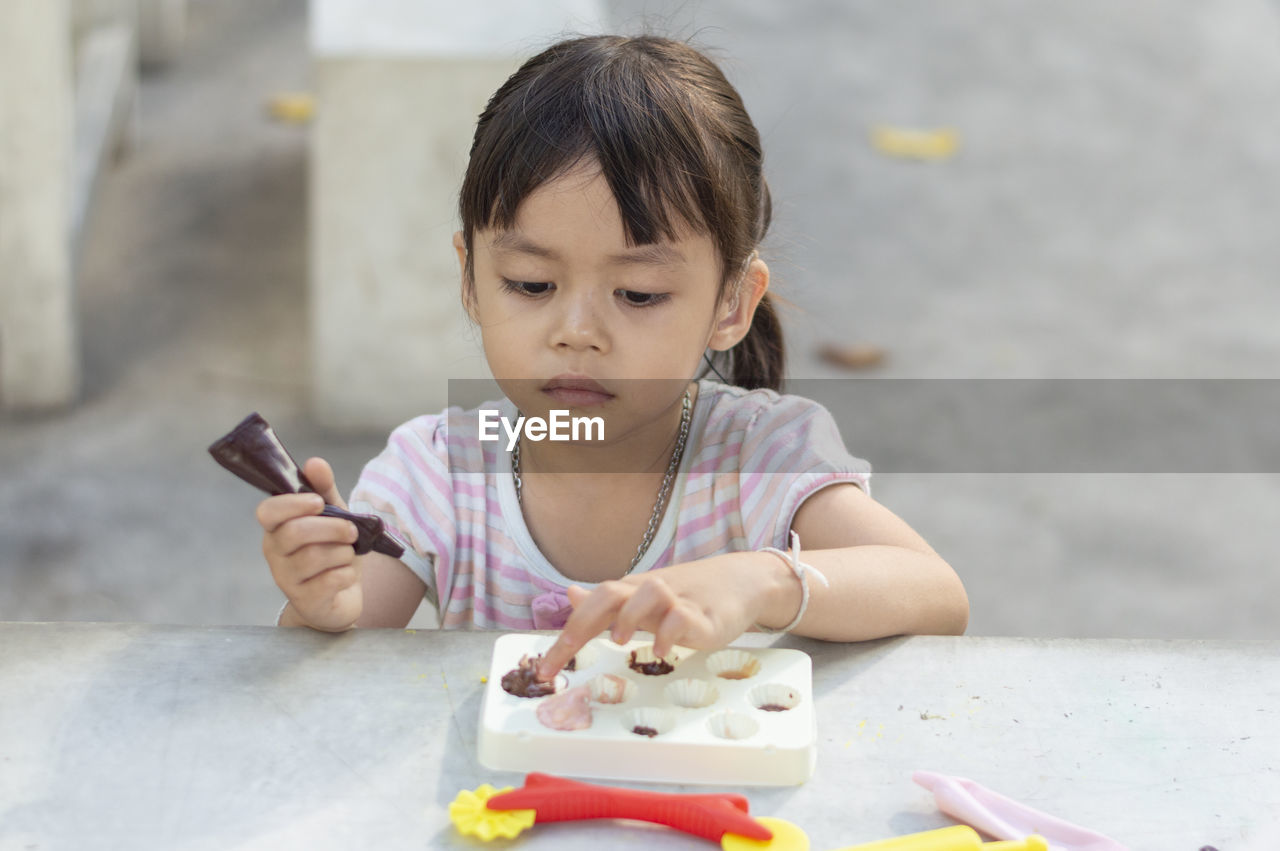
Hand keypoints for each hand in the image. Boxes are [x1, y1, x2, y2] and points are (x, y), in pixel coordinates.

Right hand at [257, 457, 362, 630]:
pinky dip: (345, 574)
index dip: (293, 504)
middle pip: (295, 533)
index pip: (268, 512)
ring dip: (342, 552)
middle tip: (351, 531)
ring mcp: (286, 578)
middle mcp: (275, 552)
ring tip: (348, 554)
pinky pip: (327, 581)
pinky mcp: (305, 600)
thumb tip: (315, 463)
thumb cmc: (332, 550)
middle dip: (331, 528)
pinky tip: (346, 574)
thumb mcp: (332, 516)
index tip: (319, 503)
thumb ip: (324, 490)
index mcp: (276, 527)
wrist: (339, 598)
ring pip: (313, 557)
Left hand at [536, 553, 791, 680]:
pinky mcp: (704, 616)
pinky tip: (662, 652)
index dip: (564, 635)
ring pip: (649, 592)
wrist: (740, 581)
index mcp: (631, 593)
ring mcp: (678, 601)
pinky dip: (670, 632)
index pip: (590, 606)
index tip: (544, 671)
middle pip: (611, 593)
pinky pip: (683, 617)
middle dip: (583, 623)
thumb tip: (571, 593)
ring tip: (621, 642)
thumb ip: (607, 602)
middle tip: (567, 654)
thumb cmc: (688, 594)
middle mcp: (649, 593)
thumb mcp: (642, 598)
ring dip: (630, 616)